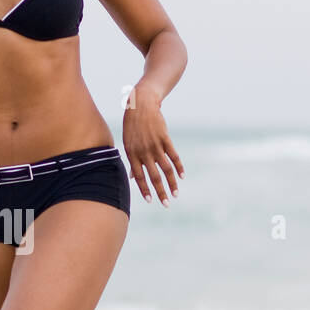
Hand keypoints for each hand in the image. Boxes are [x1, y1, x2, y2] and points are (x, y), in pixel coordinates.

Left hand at [123, 81, 183, 204]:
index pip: (140, 177)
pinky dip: (179, 167)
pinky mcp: (165, 138)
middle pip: (154, 176)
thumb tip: (133, 177)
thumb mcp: (128, 143)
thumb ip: (132, 161)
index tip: (151, 200)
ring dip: (172, 183)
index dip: (145, 189)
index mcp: (133, 154)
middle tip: (166, 204)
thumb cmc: (132, 126)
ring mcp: (155, 145)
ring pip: (166, 168)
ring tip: (176, 194)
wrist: (141, 105)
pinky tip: (182, 176)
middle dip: (160, 192)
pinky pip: (174, 156)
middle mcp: (144, 152)